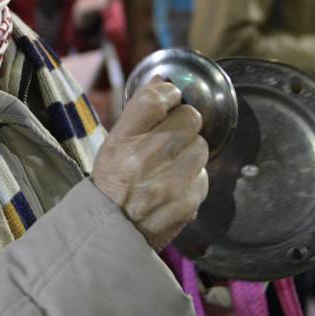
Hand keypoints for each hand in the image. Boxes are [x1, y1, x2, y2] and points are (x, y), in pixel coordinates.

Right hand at [92, 78, 208, 249]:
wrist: (111, 234)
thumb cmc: (112, 183)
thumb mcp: (113, 144)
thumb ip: (139, 112)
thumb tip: (164, 81)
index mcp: (122, 141)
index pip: (154, 100)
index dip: (169, 93)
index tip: (172, 97)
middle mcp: (146, 158)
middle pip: (190, 118)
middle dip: (185, 123)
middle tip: (174, 134)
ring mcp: (170, 182)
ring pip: (202, 146)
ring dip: (191, 151)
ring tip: (173, 163)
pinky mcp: (188, 202)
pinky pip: (204, 176)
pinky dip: (193, 178)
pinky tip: (176, 185)